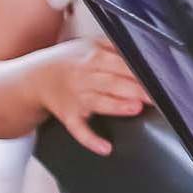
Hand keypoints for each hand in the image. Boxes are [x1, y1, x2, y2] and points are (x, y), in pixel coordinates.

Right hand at [30, 38, 149, 154]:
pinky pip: (79, 130)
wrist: (35, 79)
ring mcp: (76, 99)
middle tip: (155, 95)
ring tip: (135, 108)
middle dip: (135, 89)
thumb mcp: (90, 45)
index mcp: (92, 58)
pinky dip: (91, 140)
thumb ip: (115, 45)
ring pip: (98, 103)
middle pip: (112, 82)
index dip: (138, 71)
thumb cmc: (70, 61)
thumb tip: (144, 47)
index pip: (119, 64)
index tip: (157, 78)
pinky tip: (106, 148)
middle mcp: (84, 78)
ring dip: (116, 106)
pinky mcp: (70, 117)